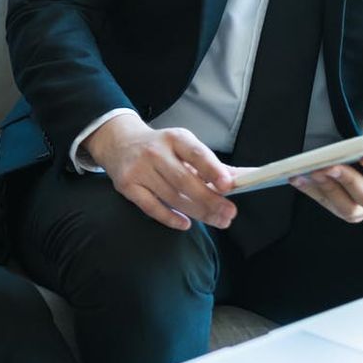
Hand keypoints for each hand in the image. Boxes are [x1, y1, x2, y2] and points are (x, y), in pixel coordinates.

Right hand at [83, 115, 236, 230]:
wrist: (119, 142)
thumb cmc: (160, 147)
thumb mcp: (184, 145)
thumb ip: (211, 164)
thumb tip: (242, 179)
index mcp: (174, 138)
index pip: (196, 154)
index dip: (212, 170)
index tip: (228, 186)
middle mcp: (155, 152)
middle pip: (185, 181)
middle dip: (210, 200)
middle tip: (229, 214)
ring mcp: (139, 169)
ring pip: (172, 197)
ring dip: (197, 212)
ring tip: (217, 220)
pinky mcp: (127, 186)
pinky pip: (152, 207)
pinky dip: (170, 218)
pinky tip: (186, 223)